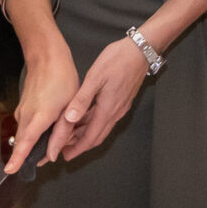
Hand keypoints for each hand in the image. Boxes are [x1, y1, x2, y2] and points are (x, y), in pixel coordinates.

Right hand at [4, 47, 82, 175]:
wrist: (47, 57)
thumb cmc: (61, 78)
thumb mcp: (70, 106)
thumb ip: (62, 132)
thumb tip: (53, 153)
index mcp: (39, 116)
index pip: (26, 142)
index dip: (18, 158)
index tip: (10, 171)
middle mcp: (26, 116)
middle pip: (24, 142)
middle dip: (30, 156)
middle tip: (43, 160)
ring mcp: (23, 111)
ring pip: (25, 135)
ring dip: (34, 144)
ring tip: (52, 141)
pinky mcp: (23, 108)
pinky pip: (26, 126)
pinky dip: (33, 133)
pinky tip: (47, 129)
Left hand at [50, 37, 155, 161]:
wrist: (141, 50)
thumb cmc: (118, 60)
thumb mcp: (95, 77)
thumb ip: (82, 100)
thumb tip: (69, 118)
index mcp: (107, 109)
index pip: (91, 137)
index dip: (78, 149)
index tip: (66, 157)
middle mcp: (115, 112)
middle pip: (97, 136)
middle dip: (81, 145)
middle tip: (65, 149)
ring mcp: (120, 107)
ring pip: (101, 127)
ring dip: (86, 134)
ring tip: (71, 135)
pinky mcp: (121, 100)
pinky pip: (106, 118)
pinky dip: (93, 123)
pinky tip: (84, 117)